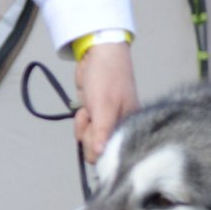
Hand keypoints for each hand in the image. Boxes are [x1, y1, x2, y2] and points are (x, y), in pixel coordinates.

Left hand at [73, 41, 138, 161]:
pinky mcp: (96, 117)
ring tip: (87, 110)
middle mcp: (119, 129)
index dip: (98, 147)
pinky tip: (84, 108)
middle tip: (91, 117)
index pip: (111, 154)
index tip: (96, 131)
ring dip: (83, 127)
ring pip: (90, 140)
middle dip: (89, 135)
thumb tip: (100, 155)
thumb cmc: (107, 79)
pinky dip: (81, 121)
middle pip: (98, 150)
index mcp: (129, 129)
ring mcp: (107, 123)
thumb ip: (102, 132)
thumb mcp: (104, 107)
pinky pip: (85, 129)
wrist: (99, 54)